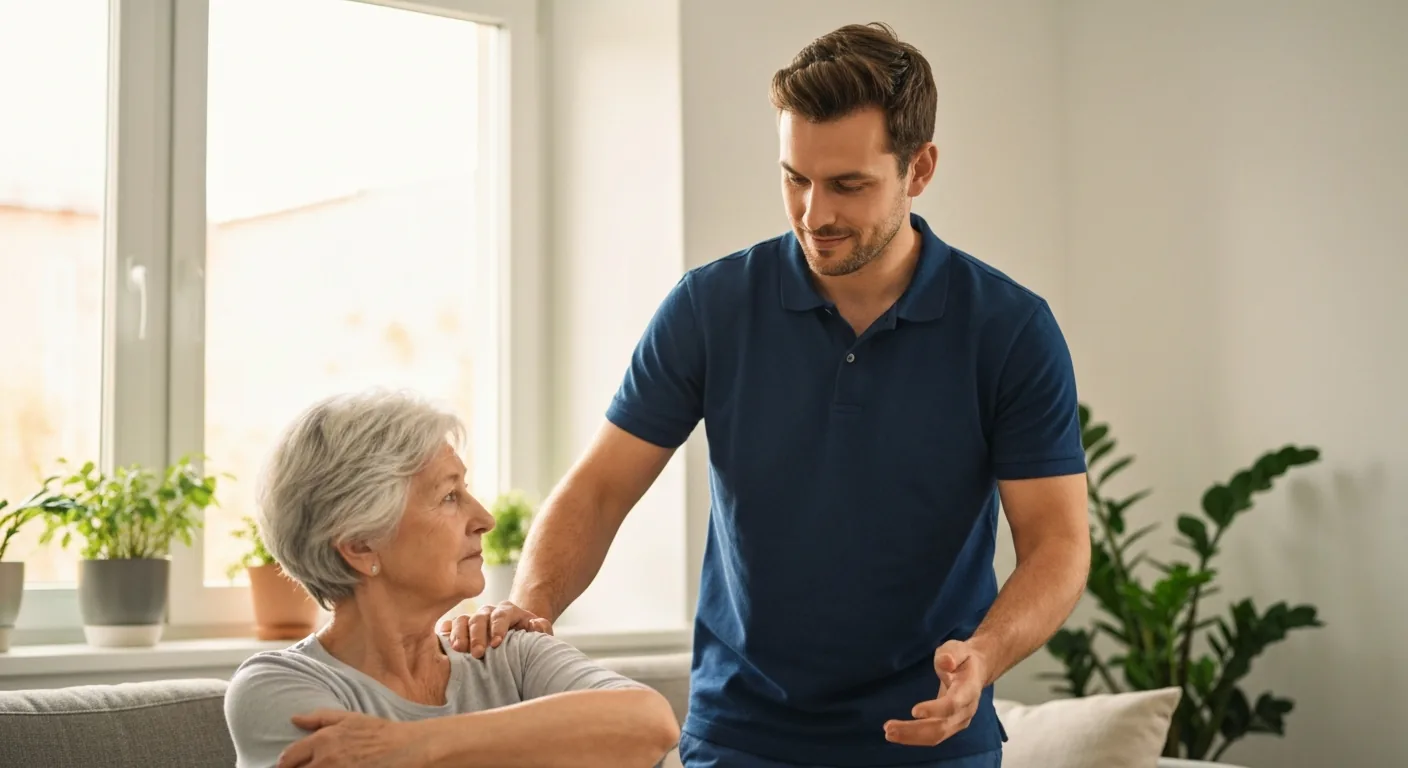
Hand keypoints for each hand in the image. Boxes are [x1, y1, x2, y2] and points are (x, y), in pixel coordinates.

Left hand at [277, 710, 424, 767]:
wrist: (403, 748)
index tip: (286, 765)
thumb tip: (294, 719)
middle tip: (303, 767)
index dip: (284, 763)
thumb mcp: (348, 718)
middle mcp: (324, 761)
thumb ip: (319, 718)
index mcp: (322, 741)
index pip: (288, 758)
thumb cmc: (378, 732)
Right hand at [437, 600, 552, 657]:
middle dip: (478, 636)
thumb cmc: (528, 637)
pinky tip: (442, 638)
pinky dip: (445, 630)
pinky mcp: (461, 627)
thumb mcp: (540, 633)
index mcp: (508, 611)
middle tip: (478, 653)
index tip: (496, 643)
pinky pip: (449, 625)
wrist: (517, 636)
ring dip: (460, 634)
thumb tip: (534, 625)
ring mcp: (473, 618)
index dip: (498, 628)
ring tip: (459, 649)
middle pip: (480, 618)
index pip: (501, 615)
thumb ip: (542, 628)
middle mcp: (488, 612)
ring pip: (462, 620)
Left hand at [884, 640, 987, 746]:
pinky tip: (897, 735)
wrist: (976, 671)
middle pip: (941, 726)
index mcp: (968, 689)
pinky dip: (915, 738)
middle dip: (915, 729)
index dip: (935, 709)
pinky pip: (934, 736)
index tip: (914, 711)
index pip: (953, 704)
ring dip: (911, 737)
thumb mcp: (957, 648)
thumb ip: (951, 654)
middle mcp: (966, 710)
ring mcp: (960, 721)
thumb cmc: (962, 658)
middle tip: (889, 728)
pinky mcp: (951, 726)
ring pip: (936, 736)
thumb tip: (945, 662)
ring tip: (889, 733)